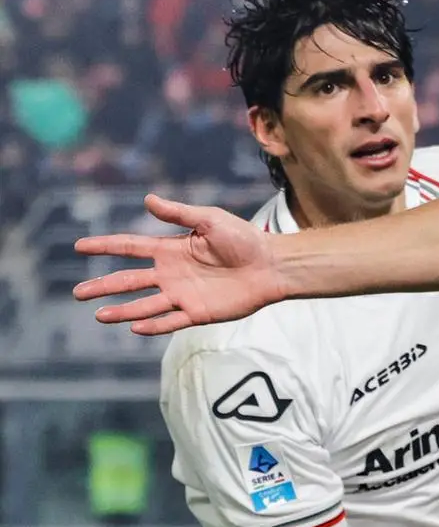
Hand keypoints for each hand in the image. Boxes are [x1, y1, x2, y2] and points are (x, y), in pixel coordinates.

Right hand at [70, 196, 285, 335]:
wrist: (272, 265)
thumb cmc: (245, 238)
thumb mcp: (210, 219)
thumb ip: (178, 214)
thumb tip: (147, 199)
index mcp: (171, 249)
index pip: (130, 247)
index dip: (105, 246)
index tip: (79, 246)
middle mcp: (172, 273)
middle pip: (130, 280)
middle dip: (103, 286)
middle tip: (78, 293)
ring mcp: (183, 294)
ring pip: (145, 304)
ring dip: (122, 310)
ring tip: (99, 315)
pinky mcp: (198, 312)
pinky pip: (171, 321)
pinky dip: (153, 325)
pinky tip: (134, 328)